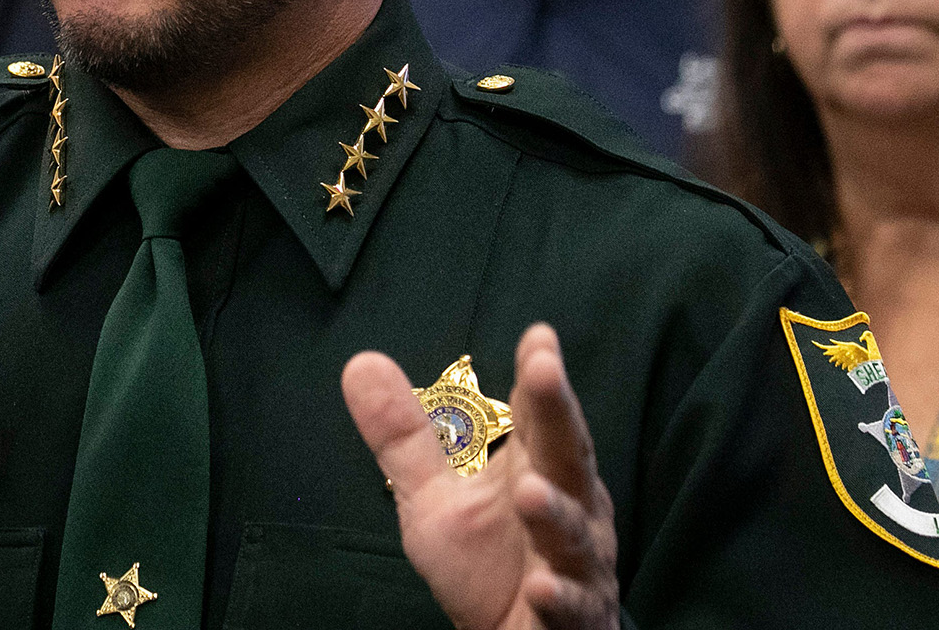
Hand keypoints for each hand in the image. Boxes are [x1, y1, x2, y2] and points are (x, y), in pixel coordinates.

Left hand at [344, 324, 618, 629]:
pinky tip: (540, 587)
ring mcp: (577, 564)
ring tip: (529, 492)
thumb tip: (361, 362)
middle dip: (558, 414)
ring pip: (572, 535)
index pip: (539, 415)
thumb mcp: (432, 499)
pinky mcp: (573, 617)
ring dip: (554, 514)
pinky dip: (559, 596)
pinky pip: (570, 606)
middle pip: (566, 456)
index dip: (539, 378)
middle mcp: (570, 508)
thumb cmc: (489, 566)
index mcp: (540, 470)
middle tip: (543, 369)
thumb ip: (404, 437)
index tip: (537, 336)